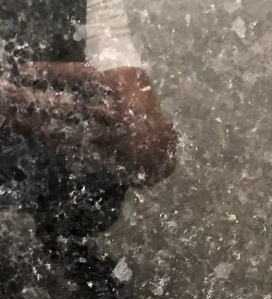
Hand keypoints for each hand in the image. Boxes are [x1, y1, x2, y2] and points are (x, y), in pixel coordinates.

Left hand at [2, 62, 177, 185]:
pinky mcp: (105, 159)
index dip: (53, 73)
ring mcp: (108, 139)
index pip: (81, 77)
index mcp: (119, 90)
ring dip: (40, 125)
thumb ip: (109, 75)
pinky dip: (55, 145)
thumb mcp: (134, 82)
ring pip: (69, 130)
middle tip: (12, 96)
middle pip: (69, 105)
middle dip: (39, 101)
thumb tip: (77, 72)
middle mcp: (113, 113)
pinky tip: (37, 139)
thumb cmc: (145, 111)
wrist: (162, 152)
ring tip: (16, 120)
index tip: (25, 71)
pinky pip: (75, 151)